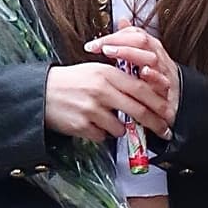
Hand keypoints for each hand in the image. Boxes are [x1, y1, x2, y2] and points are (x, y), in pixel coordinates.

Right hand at [44, 29, 174, 142]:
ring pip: (120, 127)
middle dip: (154, 123)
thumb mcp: (95, 70)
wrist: (40, 92)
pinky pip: (102, 136)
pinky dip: (101, 133)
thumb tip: (145, 91)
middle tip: (164, 131)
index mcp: (107, 74)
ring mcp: (91, 109)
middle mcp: (101, 90)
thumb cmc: (71, 81)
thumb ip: (119, 78)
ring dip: (120, 128)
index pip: (140, 88)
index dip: (157, 102)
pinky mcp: (81, 125)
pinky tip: (90, 123)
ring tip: (106, 119)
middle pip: (137, 110)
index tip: (168, 111)